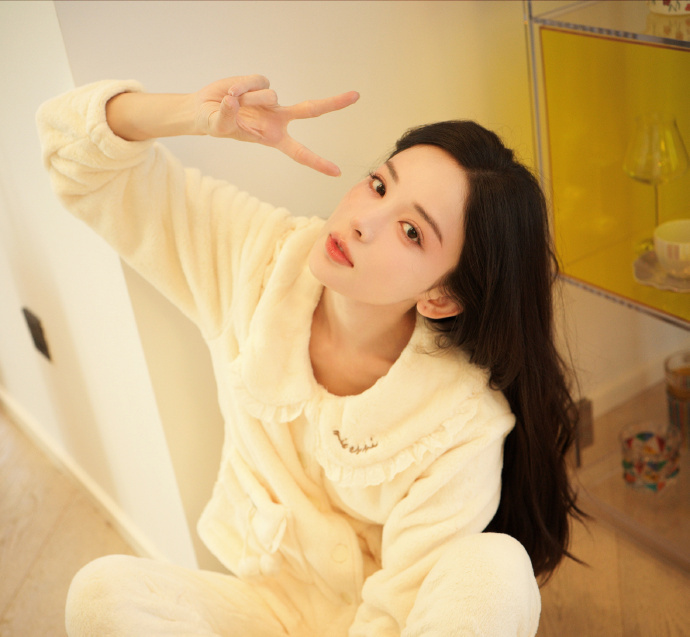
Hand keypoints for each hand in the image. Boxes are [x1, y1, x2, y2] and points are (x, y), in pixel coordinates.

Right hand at [194, 75, 358, 175]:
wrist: (204, 109)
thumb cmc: (215, 125)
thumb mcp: (218, 128)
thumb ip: (227, 118)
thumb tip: (233, 99)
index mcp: (274, 138)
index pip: (300, 152)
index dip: (318, 162)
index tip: (337, 172)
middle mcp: (278, 118)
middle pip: (310, 110)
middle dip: (333, 103)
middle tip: (356, 96)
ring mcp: (271, 100)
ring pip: (271, 94)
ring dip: (248, 99)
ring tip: (232, 103)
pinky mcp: (261, 83)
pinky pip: (257, 80)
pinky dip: (242, 86)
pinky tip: (231, 92)